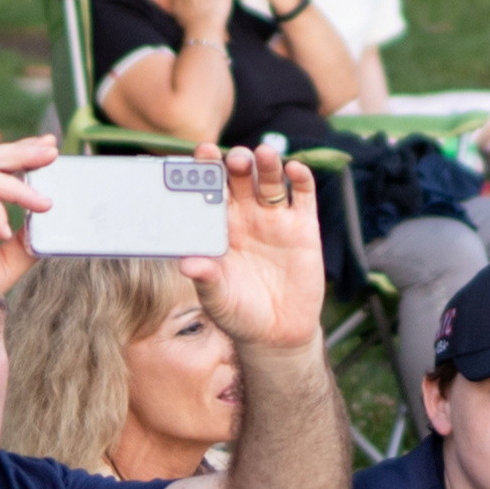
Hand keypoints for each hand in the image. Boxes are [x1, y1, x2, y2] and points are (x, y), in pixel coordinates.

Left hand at [182, 145, 327, 348]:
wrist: (277, 335)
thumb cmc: (238, 314)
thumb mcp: (217, 299)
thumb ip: (206, 279)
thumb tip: (186, 263)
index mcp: (219, 227)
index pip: (210, 190)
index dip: (206, 170)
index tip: (201, 153)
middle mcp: (246, 216)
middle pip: (241, 178)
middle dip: (238, 164)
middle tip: (235, 159)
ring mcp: (275, 219)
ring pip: (270, 181)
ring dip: (267, 165)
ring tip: (264, 155)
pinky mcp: (304, 228)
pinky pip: (303, 196)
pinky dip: (301, 179)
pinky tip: (295, 169)